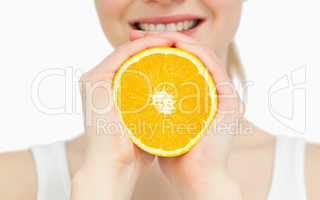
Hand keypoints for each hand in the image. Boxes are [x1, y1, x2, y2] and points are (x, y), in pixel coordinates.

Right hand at [71, 36, 173, 199]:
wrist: (114, 167)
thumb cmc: (133, 151)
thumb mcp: (146, 122)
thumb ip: (153, 108)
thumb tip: (176, 100)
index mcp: (108, 90)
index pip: (133, 64)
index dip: (155, 55)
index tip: (178, 53)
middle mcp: (98, 82)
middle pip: (129, 56)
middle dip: (154, 47)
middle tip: (178, 43)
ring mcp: (94, 80)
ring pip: (127, 51)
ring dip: (152, 42)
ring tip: (176, 41)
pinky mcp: (96, 81)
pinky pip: (123, 55)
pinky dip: (145, 47)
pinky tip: (165, 44)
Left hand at [131, 31, 242, 199]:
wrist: (195, 179)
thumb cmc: (176, 156)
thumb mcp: (158, 125)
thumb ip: (151, 109)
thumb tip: (130, 92)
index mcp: (197, 98)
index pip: (179, 65)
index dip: (159, 51)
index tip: (134, 45)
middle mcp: (212, 93)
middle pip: (190, 58)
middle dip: (165, 43)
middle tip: (139, 36)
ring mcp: (223, 96)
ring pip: (204, 58)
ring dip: (183, 42)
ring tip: (160, 36)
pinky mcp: (230, 101)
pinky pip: (215, 69)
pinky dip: (199, 54)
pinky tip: (181, 46)